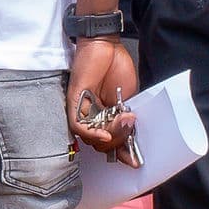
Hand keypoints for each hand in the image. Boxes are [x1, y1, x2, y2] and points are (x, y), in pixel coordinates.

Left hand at [67, 36, 138, 164]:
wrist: (107, 46)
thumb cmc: (116, 68)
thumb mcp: (130, 100)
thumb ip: (128, 121)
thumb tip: (132, 139)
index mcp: (106, 118)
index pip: (111, 142)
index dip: (123, 153)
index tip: (135, 162)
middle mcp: (92, 117)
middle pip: (101, 144)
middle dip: (119, 142)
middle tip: (131, 130)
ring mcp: (81, 111)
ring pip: (91, 138)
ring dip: (110, 135)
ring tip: (123, 122)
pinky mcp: (73, 102)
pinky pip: (78, 126)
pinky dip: (92, 133)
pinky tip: (105, 132)